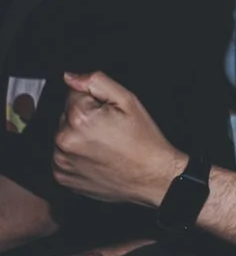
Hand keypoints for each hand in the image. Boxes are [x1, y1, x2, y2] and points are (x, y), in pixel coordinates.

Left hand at [51, 71, 185, 206]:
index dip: (94, 102)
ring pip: (63, 137)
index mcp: (79, 117)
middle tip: (110, 132)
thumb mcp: (129, 101)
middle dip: (84, 120)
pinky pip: (62, 157)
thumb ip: (97, 82)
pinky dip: (75, 157)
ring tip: (104, 147)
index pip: (73, 95)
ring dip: (78, 138)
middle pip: (66, 116)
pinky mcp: (62, 176)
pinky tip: (96, 159)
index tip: (109, 115)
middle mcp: (64, 139)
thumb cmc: (145, 141)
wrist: (154, 177)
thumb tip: (70, 77)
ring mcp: (61, 161)